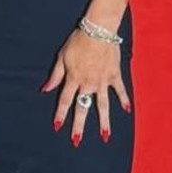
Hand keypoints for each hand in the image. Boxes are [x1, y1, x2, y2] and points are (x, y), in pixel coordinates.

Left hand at [42, 30, 130, 146]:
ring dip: (103, 122)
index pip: (64, 101)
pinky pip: (120, 91)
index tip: (57, 127)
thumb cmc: (78, 41)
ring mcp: (103, 81)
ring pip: (102, 105)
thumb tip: (45, 90)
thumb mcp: (61, 57)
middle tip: (77, 141)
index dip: (60, 114)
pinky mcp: (114, 75)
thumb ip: (55, 75)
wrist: (98, 31)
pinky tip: (126, 111)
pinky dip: (124, 100)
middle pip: (83, 108)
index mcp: (73, 79)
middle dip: (79, 125)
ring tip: (104, 136)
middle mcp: (88, 83)